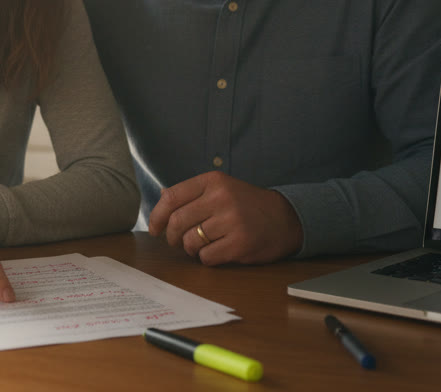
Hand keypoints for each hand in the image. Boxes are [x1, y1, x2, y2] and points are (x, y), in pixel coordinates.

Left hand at [146, 171, 302, 265]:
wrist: (285, 219)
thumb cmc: (247, 205)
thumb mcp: (222, 188)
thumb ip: (192, 193)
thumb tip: (161, 198)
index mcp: (213, 181)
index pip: (172, 197)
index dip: (157, 216)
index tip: (155, 228)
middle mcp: (221, 198)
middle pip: (178, 222)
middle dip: (172, 237)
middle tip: (177, 242)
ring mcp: (232, 221)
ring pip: (190, 242)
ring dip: (191, 249)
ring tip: (201, 245)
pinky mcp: (240, 243)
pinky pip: (207, 257)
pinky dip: (206, 258)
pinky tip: (217, 252)